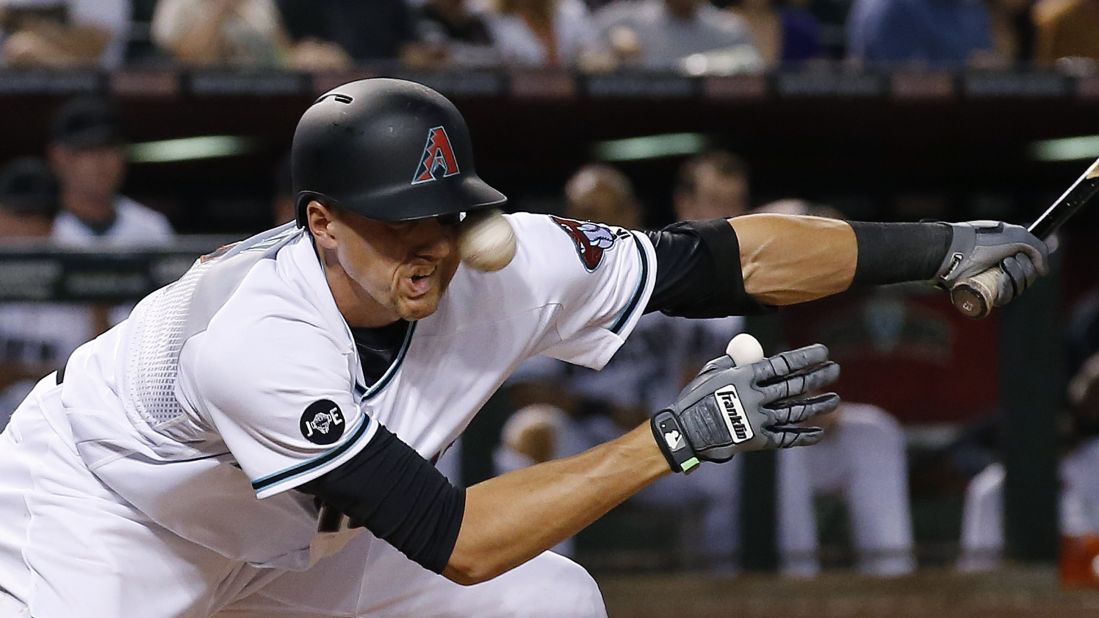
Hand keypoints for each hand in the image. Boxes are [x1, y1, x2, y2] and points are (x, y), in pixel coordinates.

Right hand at [650, 344, 839, 472]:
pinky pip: (786, 438)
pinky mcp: (758, 441)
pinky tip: (818, 431)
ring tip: (834, 399)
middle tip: (835, 369)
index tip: (823, 351)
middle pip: (794, 386)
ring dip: (818, 405)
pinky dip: (803, 436)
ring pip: (796, 412)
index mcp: (745, 377)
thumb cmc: (696, 398)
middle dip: (818, 376)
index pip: (783, 364)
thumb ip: (735, 362)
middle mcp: (756, 398)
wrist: (686, 432)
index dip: (805, 357)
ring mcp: (759, 420)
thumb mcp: (712, 373)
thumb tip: (756, 353)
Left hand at [937, 221, 1048, 303]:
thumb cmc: (982, 240)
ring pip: (1018, 290)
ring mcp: (991, 282)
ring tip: (1002, 264)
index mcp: (1008, 254)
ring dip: (1015, 276)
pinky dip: (1007, 289)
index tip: (1022, 255)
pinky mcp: (983, 294)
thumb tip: (1043, 271)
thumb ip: (1038, 249)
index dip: (1032, 264)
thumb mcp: (1018, 236)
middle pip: (1027, 279)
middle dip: (1023, 269)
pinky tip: (1000, 279)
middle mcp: (1000, 269)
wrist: (957, 250)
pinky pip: (1005, 298)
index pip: (1031, 267)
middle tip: (1008, 259)